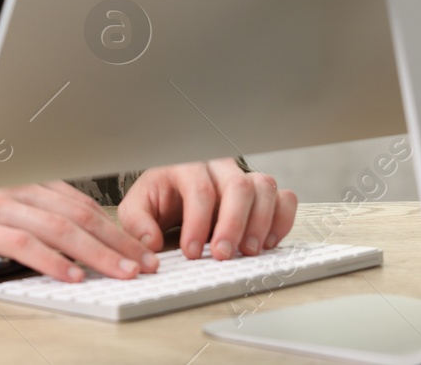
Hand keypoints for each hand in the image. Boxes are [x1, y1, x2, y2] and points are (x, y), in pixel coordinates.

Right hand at [0, 165, 159, 281]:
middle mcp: (14, 184)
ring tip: (121, 272)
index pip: (80, 202)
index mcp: (23, 177)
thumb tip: (73, 236)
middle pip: (78, 214)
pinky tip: (71, 275)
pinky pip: (23, 243)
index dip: (115, 227)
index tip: (140, 249)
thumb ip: (29, 208)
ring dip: (96, 253)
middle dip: (117, 241)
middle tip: (145, 264)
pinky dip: (52, 260)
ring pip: (59, 227)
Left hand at [118, 158, 297, 260]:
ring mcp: (243, 177)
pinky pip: (284, 198)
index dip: (197, 222)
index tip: (192, 251)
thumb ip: (137, 223)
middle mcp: (218, 168)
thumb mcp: (137, 207)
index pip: (199, 189)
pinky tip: (267, 242)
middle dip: (233, 224)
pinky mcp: (261, 193)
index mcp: (186, 166)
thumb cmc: (159, 198)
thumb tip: (151, 242)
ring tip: (248, 251)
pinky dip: (282, 220)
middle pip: (237, 186)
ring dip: (260, 223)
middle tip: (223, 254)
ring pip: (264, 188)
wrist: (172, 191)